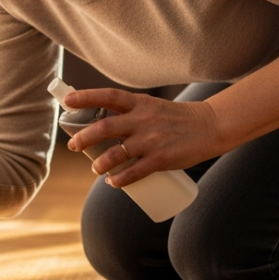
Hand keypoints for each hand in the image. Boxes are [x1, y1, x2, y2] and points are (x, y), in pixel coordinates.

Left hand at [64, 88, 223, 187]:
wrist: (210, 126)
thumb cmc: (178, 118)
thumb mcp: (153, 107)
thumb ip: (132, 114)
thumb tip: (103, 128)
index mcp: (140, 103)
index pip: (108, 96)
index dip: (86, 97)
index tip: (67, 101)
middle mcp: (143, 119)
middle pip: (105, 127)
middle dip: (84, 137)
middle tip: (74, 146)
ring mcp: (152, 140)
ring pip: (116, 153)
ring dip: (100, 164)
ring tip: (95, 170)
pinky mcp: (161, 159)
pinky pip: (134, 172)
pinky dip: (120, 179)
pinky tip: (113, 183)